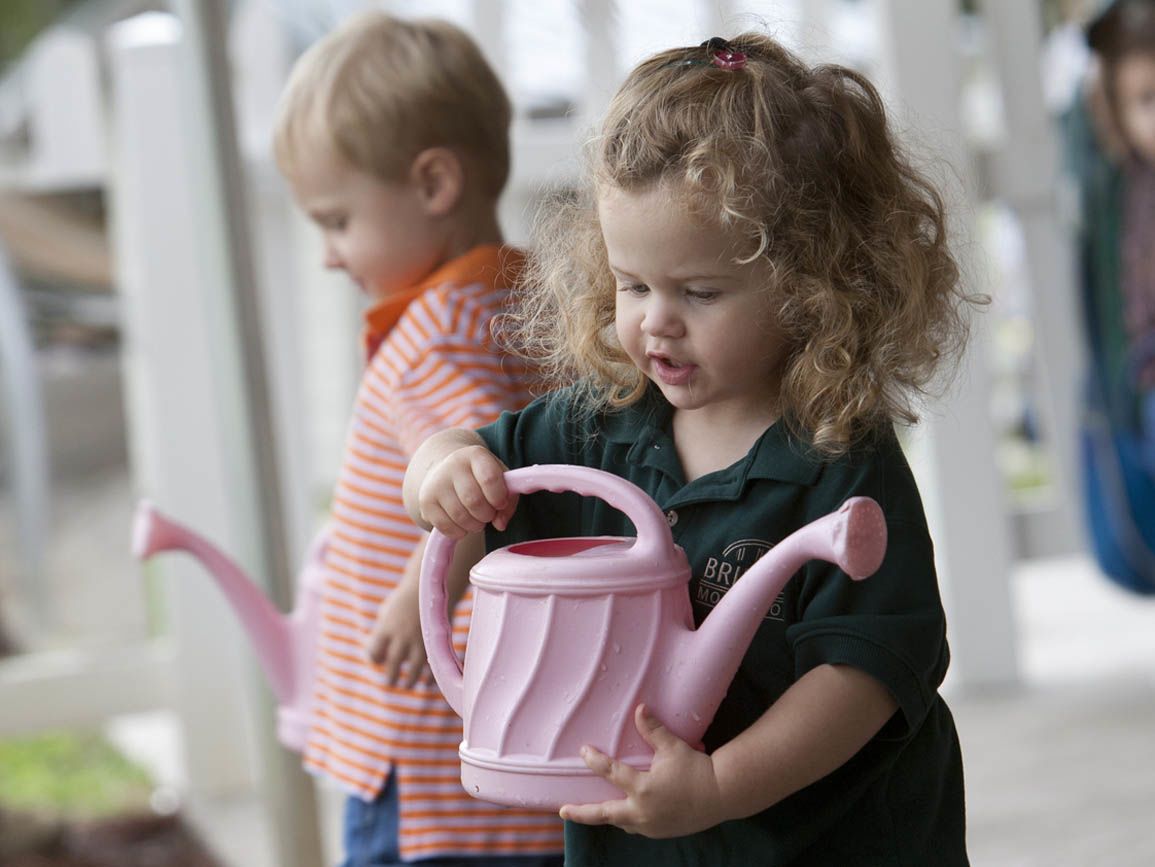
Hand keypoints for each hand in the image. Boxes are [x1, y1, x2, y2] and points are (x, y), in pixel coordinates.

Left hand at [364, 579, 426, 687]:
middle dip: (391, 678)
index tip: (379, 660)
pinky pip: (433, 665)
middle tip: (391, 683)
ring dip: (409, 681)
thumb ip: (381, 632)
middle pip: (392, 664)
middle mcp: (402, 635)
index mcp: (386, 628)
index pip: (374, 652)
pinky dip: (430, 677)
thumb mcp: (387, 611)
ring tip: (407, 686)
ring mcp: (420, 639)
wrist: (431, 585)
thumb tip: (376, 654)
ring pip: (414, 669)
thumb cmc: (405, 600)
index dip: (375, 659)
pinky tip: (426, 683)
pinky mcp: (436, 640)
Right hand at [418, 445, 515, 537]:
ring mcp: (436, 482)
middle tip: (488, 515)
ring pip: (460, 516)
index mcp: (475, 454)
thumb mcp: (501, 480)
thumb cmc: (481, 478)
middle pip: (474, 501)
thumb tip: (500, 524)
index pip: (490, 479)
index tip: (500, 504)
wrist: (447, 470)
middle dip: (487, 515)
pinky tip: (463, 525)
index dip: (499, 498)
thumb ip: (509, 500)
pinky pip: (446, 527)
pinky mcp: (426, 501)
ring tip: (477, 520)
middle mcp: (453, 465)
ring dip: (474, 526)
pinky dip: (459, 532)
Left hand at [559, 705, 727, 838]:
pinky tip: (624, 813)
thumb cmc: (697, 768)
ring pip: (621, 822)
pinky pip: (636, 826)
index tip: (583, 752)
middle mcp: (642, 811)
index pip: (611, 773)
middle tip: (563, 811)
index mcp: (643, 789)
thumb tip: (639, 708)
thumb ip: (653, 729)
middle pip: (603, 814)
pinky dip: (627, 819)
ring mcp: (650, 825)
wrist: (722, 794)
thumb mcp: (673, 747)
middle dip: (581, 813)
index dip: (595, 761)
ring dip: (606, 815)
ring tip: (591, 811)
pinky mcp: (660, 832)